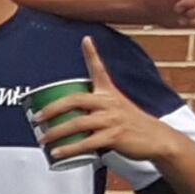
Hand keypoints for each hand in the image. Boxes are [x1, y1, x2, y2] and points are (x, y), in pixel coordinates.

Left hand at [32, 36, 179, 164]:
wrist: (157, 139)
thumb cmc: (132, 124)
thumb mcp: (117, 107)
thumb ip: (95, 106)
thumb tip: (68, 113)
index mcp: (109, 93)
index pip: (99, 70)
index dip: (92, 54)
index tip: (85, 40)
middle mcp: (109, 103)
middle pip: (75, 100)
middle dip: (52, 108)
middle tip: (36, 117)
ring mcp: (112, 119)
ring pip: (77, 123)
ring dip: (56, 132)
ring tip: (42, 138)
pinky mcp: (115, 136)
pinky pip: (86, 143)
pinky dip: (69, 149)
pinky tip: (56, 153)